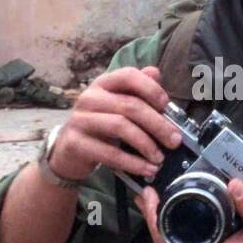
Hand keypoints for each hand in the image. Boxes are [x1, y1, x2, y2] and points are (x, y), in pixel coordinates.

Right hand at [48, 66, 181, 180]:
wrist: (67, 151)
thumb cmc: (100, 126)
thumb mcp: (117, 106)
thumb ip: (137, 90)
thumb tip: (156, 73)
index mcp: (103, 84)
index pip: (128, 76)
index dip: (151, 89)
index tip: (167, 105)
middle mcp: (89, 97)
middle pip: (130, 106)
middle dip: (158, 124)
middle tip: (175, 140)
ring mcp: (80, 119)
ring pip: (121, 127)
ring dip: (146, 144)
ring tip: (160, 158)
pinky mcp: (76, 143)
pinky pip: (110, 153)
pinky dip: (132, 162)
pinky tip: (146, 169)